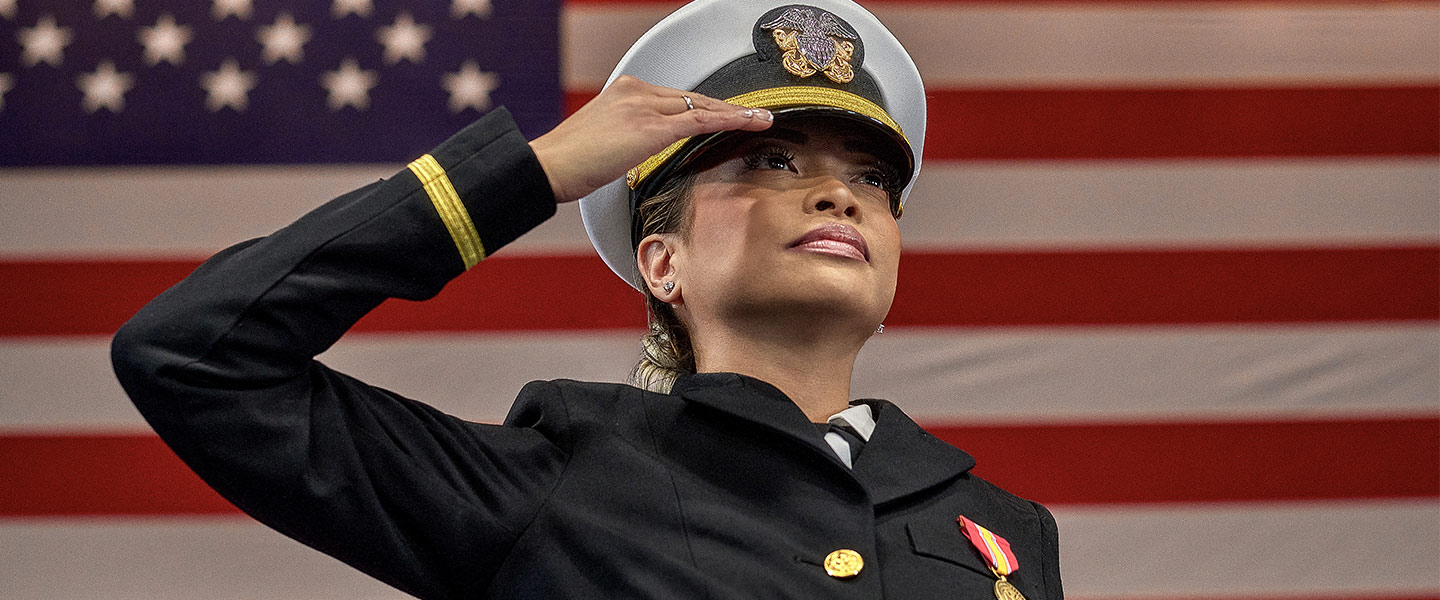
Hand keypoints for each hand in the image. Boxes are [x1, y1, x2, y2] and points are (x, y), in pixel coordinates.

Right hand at [529, 75, 773, 203]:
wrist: (547, 166)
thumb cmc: (565, 163)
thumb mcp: (601, 143)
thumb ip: (626, 141)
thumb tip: (638, 154)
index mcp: (623, 92)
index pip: (674, 99)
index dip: (703, 107)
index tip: (723, 114)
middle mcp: (636, 91)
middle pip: (692, 99)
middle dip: (725, 108)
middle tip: (753, 114)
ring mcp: (644, 106)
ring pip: (701, 106)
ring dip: (735, 114)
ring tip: (761, 119)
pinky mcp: (651, 127)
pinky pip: (701, 121)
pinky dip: (730, 120)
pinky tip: (750, 123)